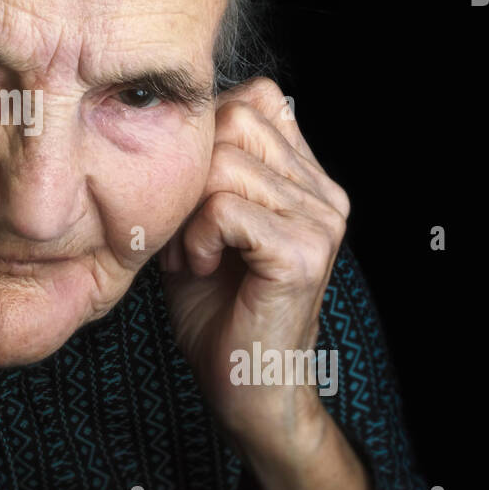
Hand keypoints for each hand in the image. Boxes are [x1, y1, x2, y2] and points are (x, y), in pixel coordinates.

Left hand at [159, 76, 350, 456]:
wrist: (249, 390)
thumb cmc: (217, 312)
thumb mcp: (200, 227)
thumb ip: (201, 173)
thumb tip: (164, 122)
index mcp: (306, 180)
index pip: (256, 99)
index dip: (205, 136)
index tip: (189, 197)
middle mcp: (323, 193)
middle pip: (236, 119)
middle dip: (190, 173)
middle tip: (183, 233)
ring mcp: (320, 221)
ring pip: (226, 162)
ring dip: (187, 212)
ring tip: (192, 257)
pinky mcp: (302, 253)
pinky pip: (224, 209)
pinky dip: (196, 238)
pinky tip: (203, 271)